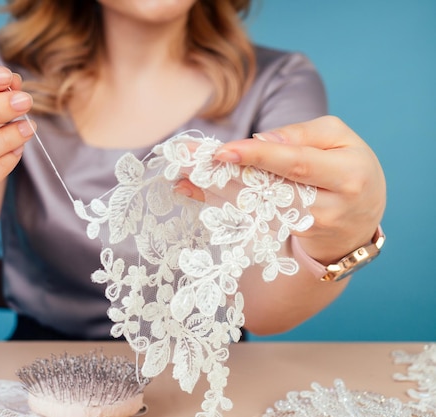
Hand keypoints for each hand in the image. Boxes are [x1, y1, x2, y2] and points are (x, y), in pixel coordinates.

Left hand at [174, 116, 385, 263]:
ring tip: (181, 172)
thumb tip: (260, 139)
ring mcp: (304, 228)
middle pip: (267, 189)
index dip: (259, 156)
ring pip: (252, 206)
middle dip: (223, 173)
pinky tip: (191, 190)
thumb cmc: (347, 170)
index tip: (222, 151)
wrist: (358, 223)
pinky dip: (217, 202)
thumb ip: (301, 135)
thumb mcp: (338, 140)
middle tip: (186, 158)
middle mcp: (327, 207)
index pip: (296, 163)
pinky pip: (247, 217)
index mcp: (346, 174)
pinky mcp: (286, 237)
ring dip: (213, 189)